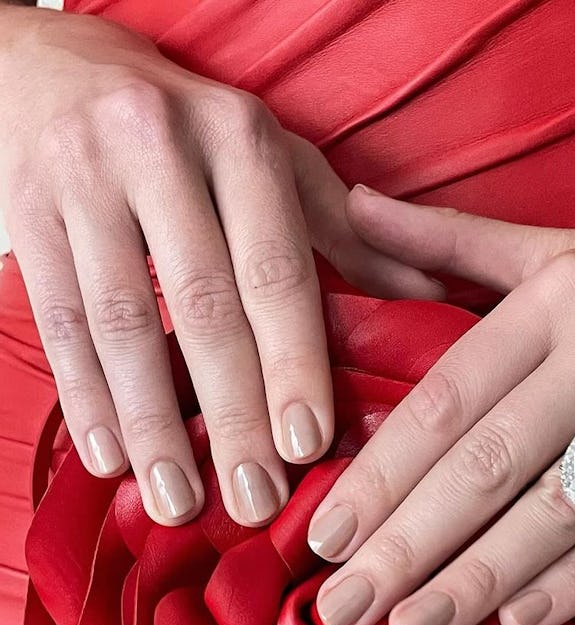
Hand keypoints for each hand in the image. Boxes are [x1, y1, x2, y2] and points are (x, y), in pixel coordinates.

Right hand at [0, 7, 442, 526]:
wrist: (57, 70)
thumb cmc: (190, 133)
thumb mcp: (275, 161)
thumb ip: (348, 234)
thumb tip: (433, 296)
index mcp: (240, 138)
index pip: (275, 270)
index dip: (292, 365)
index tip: (306, 448)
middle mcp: (158, 148)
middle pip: (202, 308)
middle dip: (231, 416)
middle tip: (253, 502)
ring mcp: (82, 179)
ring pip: (120, 324)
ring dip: (151, 426)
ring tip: (177, 502)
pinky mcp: (26, 213)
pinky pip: (56, 320)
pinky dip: (85, 397)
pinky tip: (110, 459)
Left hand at [304, 180, 574, 624]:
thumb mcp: (559, 251)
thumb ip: (449, 242)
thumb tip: (348, 206)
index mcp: (561, 294)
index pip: (449, 397)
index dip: (382, 473)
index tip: (325, 536)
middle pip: (493, 461)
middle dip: (409, 544)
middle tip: (346, 606)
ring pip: (561, 507)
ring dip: (479, 580)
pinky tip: (516, 621)